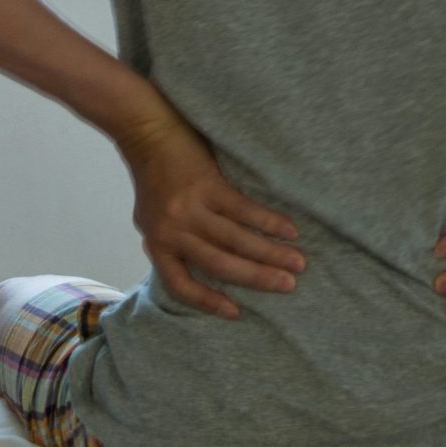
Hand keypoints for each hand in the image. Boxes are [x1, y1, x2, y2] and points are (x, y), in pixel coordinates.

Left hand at [115, 112, 302, 319]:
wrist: (148, 133)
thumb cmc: (154, 179)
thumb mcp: (151, 220)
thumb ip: (172, 244)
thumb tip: (198, 266)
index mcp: (157, 244)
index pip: (180, 285)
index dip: (208, 301)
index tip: (236, 313)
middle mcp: (172, 231)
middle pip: (219, 264)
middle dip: (257, 277)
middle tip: (288, 286)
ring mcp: (191, 208)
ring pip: (236, 239)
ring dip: (271, 252)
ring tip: (297, 262)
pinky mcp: (208, 185)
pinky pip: (244, 210)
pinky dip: (269, 221)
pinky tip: (289, 230)